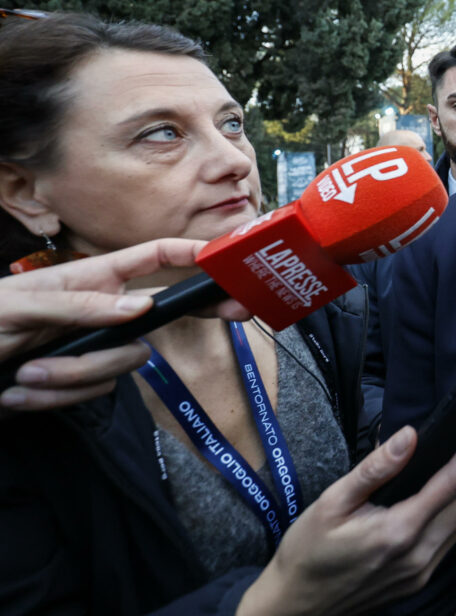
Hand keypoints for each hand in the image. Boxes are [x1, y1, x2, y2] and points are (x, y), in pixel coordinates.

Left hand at [0, 238, 251, 412]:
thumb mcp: (22, 307)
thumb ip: (80, 306)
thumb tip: (139, 307)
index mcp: (92, 279)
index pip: (154, 259)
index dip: (193, 253)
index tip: (229, 259)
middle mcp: (102, 312)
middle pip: (158, 319)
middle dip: (185, 320)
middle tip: (237, 316)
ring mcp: (93, 348)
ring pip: (122, 366)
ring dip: (69, 377)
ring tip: (24, 374)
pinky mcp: (79, 382)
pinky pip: (92, 394)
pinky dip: (51, 399)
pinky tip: (16, 393)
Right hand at [238, 405, 455, 615]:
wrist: (295, 605)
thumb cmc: (307, 552)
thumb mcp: (332, 502)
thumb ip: (375, 469)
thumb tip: (410, 435)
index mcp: (399, 531)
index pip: (454, 479)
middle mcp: (419, 554)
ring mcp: (423, 571)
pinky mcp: (420, 579)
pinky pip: (453, 540)